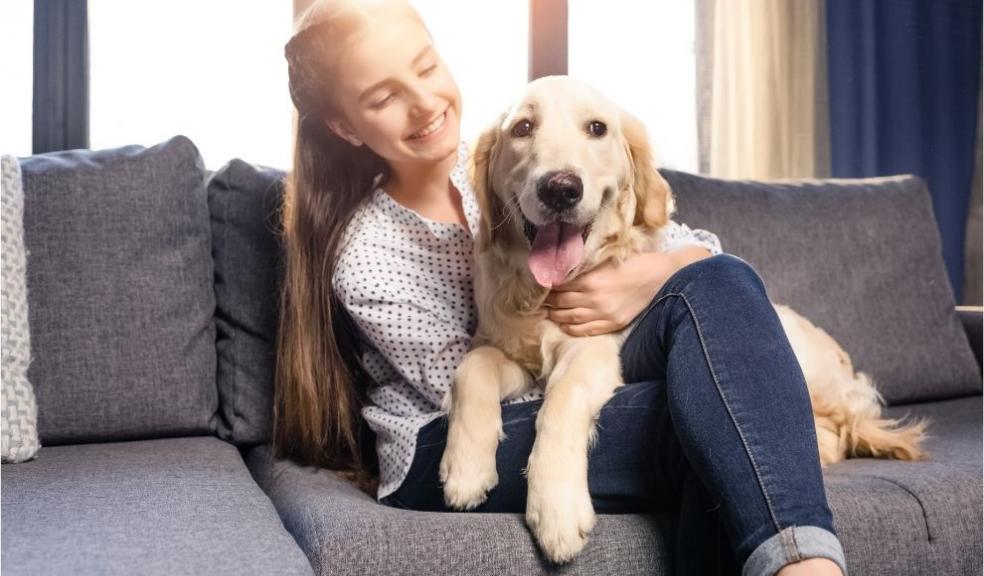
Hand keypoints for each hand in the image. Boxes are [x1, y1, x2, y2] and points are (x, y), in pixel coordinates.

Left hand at [542, 246, 711, 336]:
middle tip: (538, 299)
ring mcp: (603, 314)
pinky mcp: (612, 324)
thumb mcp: (606, 258)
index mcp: (590, 280)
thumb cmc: (634, 261)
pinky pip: (584, 330)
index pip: (558, 285)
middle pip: (560, 303)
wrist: (661, 276)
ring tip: (546, 311)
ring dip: (554, 315)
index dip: (546, 285)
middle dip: (547, 301)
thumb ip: (584, 265)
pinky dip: (570, 328)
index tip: (539, 283)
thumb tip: (561, 268)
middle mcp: (593, 299)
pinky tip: (563, 324)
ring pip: (568, 318)